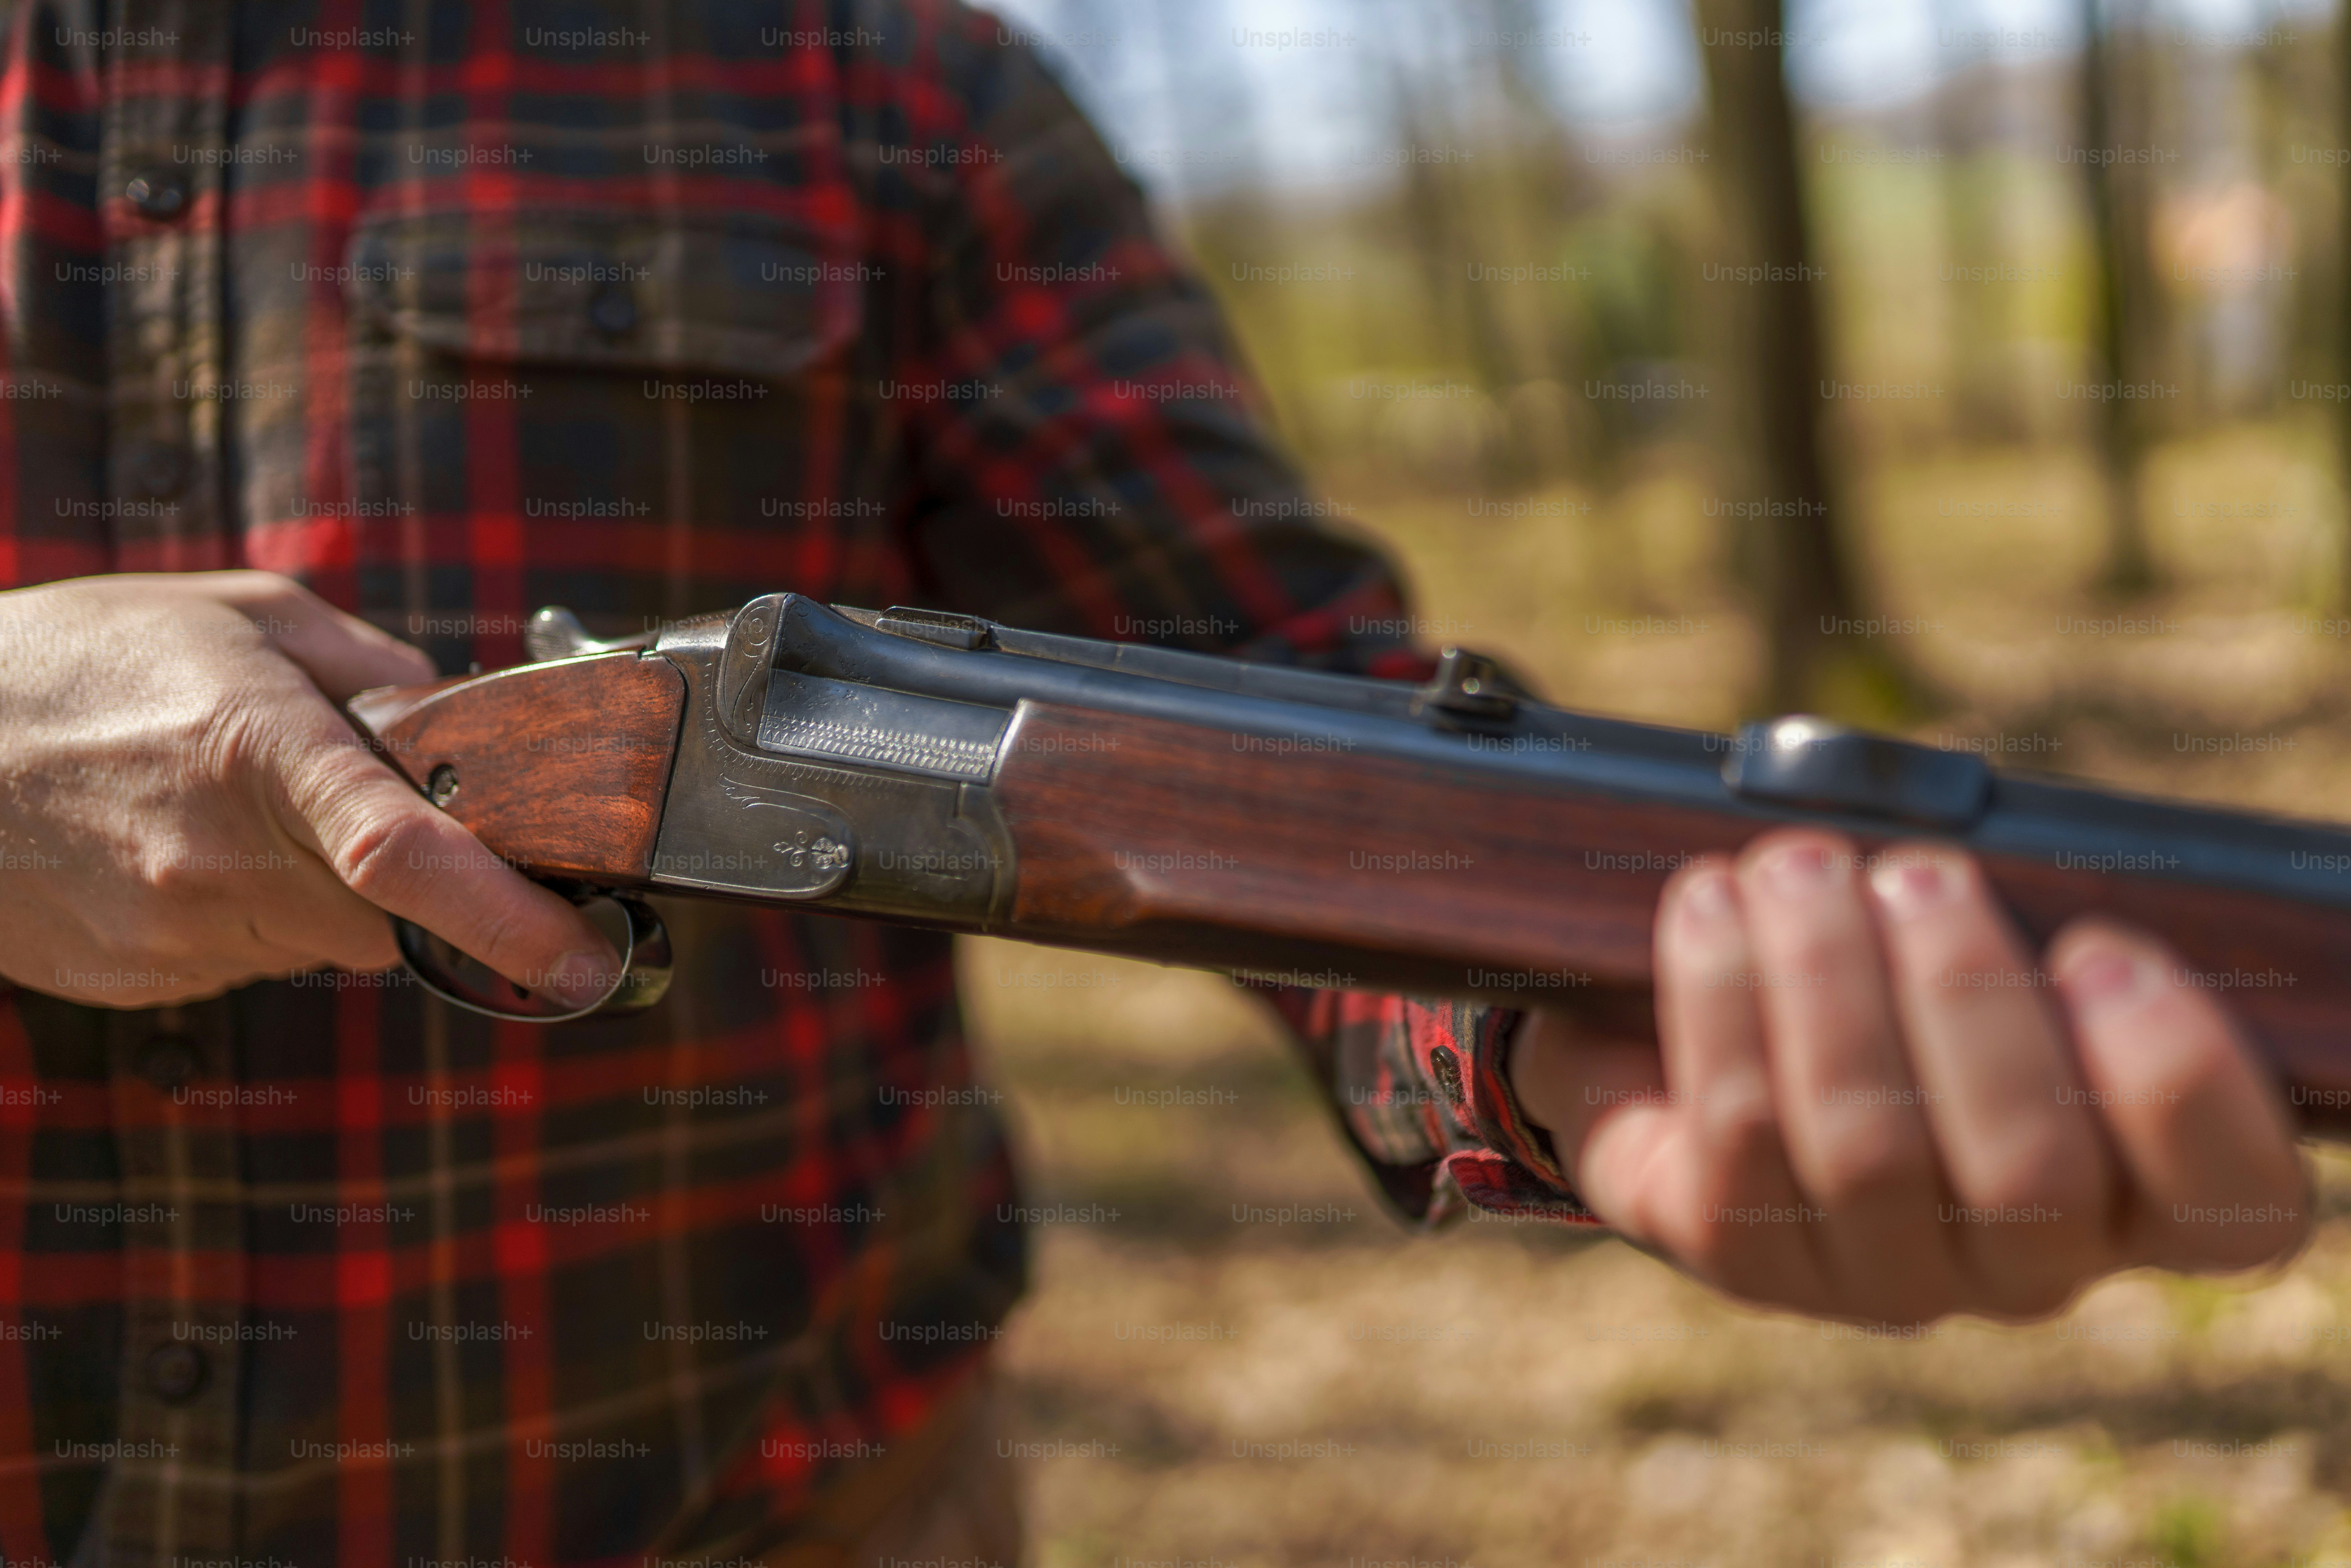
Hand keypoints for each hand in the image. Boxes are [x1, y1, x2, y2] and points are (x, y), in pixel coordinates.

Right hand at [0, 571, 616, 1008]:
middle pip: (391, 921)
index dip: (513, 919)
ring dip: (323, 894)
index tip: (585, 957)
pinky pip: (246, 961)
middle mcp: (219, 858)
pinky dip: (250, 915)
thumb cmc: (78, 660)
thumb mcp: (241, 617)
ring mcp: (172, 930)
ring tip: (241, 816)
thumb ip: (368, 665)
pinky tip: (185, 851)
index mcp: (259, 753)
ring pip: (322, 946)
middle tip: (367, 817)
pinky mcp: (140, 977)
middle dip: (414, 886)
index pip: (406, 857)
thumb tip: (451, 713)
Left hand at [1509, 828, 2309, 1324]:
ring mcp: (1884, 1279)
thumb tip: (1976, 873)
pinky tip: (1711, 906)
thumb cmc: (1908, 969)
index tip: (2102, 949)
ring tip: (1796, 867)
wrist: (1736, 1036)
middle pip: (2026, 1168)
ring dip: (1824, 978)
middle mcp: (2028, 1267)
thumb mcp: (1998, 941)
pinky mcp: (1744, 1259)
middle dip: (1961, 991)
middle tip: (1917, 870)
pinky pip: (1736, 1140)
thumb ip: (2033, 926)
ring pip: (1864, 1148)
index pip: (2232, 1200)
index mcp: (2140, 1195)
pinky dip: (1720, 1001)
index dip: (2178, 1082)